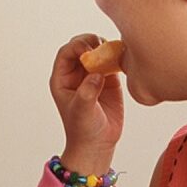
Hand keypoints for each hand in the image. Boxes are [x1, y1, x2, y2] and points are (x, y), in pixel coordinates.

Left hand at [49, 34, 123, 177]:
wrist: (98, 144)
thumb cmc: (83, 129)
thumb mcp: (82, 111)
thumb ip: (87, 91)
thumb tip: (96, 74)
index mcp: (62, 79)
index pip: (66, 52)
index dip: (77, 46)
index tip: (89, 49)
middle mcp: (76, 74)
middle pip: (82, 47)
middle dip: (91, 43)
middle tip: (103, 46)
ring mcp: (93, 75)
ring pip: (98, 51)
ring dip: (106, 48)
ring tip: (114, 53)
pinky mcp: (109, 80)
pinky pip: (112, 62)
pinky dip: (118, 57)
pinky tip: (123, 59)